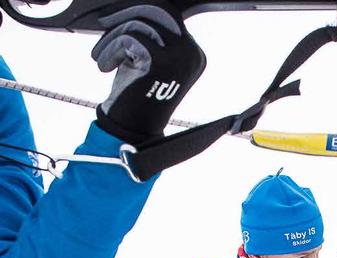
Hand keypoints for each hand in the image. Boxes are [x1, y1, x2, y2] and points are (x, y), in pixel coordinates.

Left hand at [92, 6, 206, 144]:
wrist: (132, 127)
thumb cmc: (137, 92)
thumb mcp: (148, 57)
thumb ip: (151, 32)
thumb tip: (137, 4)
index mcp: (194, 53)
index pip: (168, 14)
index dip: (139, 11)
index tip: (116, 19)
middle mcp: (192, 53)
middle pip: (158, 10)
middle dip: (126, 13)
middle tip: (104, 24)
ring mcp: (180, 57)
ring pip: (140, 22)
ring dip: (114, 36)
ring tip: (103, 55)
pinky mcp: (161, 60)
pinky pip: (130, 37)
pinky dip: (111, 49)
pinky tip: (105, 66)